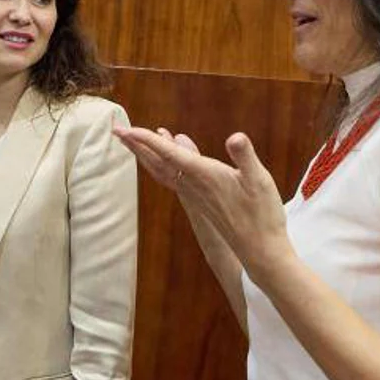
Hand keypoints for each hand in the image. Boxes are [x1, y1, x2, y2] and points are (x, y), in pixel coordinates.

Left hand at [114, 127, 291, 281]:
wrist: (260, 249)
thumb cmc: (262, 215)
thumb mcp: (259, 180)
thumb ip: (245, 157)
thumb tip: (235, 137)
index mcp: (205, 176)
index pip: (170, 155)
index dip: (149, 141)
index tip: (129, 130)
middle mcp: (194, 186)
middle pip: (158, 163)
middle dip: (137, 146)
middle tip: (117, 131)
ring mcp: (195, 195)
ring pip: (162, 172)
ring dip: (147, 155)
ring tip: (134, 140)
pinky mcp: (200, 201)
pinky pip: (173, 178)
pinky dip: (163, 164)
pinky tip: (167, 158)